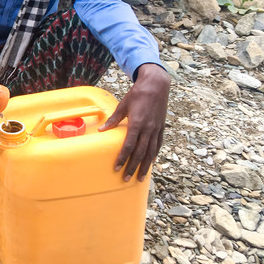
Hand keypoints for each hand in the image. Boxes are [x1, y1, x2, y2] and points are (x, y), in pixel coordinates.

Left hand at [99, 63, 169, 181]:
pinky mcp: (162, 127)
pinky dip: (154, 155)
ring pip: (151, 152)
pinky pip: (158, 145)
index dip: (122, 158)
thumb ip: (113, 120)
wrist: (156, 85)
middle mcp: (148, 129)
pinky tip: (151, 162)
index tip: (116, 168)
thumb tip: (101, 130)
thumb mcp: (123, 105)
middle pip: (140, 153)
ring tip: (140, 178)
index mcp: (137, 124)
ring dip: (145, 166)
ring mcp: (156, 129)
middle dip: (133, 167)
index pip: (128, 146)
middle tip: (126, 179)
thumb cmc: (138, 94)